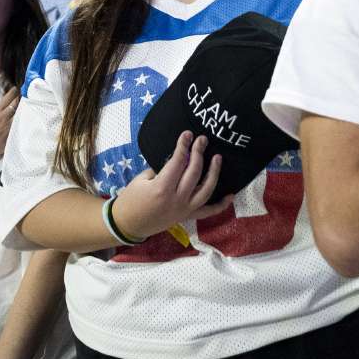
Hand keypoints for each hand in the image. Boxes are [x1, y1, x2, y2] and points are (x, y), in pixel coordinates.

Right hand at [0, 89, 17, 176]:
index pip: (8, 98)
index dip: (13, 91)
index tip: (15, 89)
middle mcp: (4, 119)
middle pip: (17, 105)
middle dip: (19, 99)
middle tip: (20, 96)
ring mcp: (8, 129)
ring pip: (20, 116)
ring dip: (21, 110)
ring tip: (23, 107)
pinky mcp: (10, 138)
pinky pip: (19, 128)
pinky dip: (21, 123)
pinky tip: (22, 121)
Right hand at [111, 131, 232, 239]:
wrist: (128, 224)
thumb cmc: (130, 199)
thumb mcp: (141, 179)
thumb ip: (160, 169)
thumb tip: (177, 161)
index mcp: (162, 188)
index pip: (177, 162)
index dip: (183, 146)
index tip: (188, 134)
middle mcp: (177, 199)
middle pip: (194, 172)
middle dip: (198, 153)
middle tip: (202, 139)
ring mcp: (184, 209)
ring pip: (206, 190)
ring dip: (214, 173)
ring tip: (218, 158)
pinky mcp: (187, 217)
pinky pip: (208, 212)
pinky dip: (221, 205)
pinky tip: (230, 195)